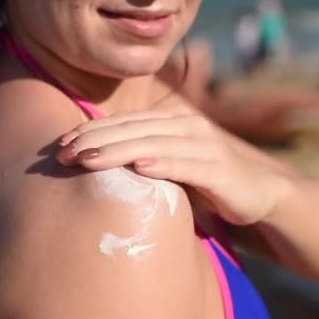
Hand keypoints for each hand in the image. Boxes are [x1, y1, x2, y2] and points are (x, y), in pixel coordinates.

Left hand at [55, 106, 288, 224]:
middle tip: (62, 154)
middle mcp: (186, 127)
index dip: (91, 131)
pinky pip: (187, 165)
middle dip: (95, 140)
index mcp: (170, 122)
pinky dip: (163, 164)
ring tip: (87, 159)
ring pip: (153, 144)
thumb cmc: (203, 181)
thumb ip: (139, 157)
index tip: (60, 144)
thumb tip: (91, 161)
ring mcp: (205, 145)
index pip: (123, 123)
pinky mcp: (221, 170)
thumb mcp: (168, 165)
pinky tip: (139, 168)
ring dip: (118, 150)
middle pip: (132, 129)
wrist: (258, 196)